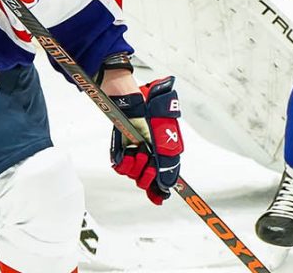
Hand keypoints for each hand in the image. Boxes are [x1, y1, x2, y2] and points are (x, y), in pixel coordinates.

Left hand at [109, 76, 183, 204]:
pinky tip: (127, 155)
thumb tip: (170, 178)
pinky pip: (122, 167)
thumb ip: (167, 152)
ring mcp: (137, 151)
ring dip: (136, 167)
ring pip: (135, 175)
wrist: (126, 97)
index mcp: (165, 148)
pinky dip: (124, 164)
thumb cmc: (147, 106)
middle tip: (148, 162)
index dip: (162, 188)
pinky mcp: (122, 149)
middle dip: (148, 176)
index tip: (161, 195)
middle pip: (150, 180)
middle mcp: (151, 153)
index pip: (167, 175)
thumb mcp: (163, 127)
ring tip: (138, 151)